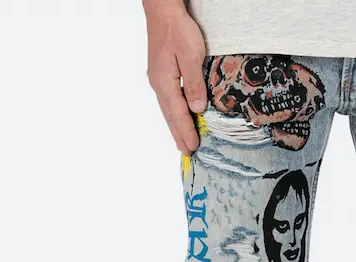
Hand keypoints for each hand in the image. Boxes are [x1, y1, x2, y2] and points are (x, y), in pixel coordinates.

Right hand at [143, 0, 207, 154]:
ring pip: (168, 110)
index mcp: (165, 84)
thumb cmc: (177, 29)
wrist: (162, 10)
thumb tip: (197, 109)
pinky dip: (174, 114)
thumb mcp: (191, 56)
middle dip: (179, 135)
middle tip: (187, 153)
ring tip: (182, 141)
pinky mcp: (161, 74)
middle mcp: (159, 85)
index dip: (186, 132)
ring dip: (176, 127)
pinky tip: (178, 118)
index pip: (178, 115)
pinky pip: (169, 101)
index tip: (193, 148)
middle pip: (170, 117)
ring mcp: (158, 80)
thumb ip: (194, 84)